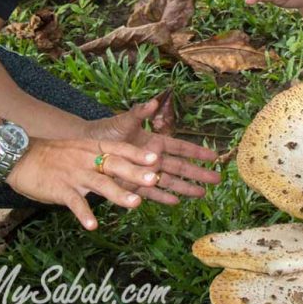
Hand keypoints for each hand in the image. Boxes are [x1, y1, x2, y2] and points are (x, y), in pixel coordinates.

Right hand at [6, 138, 161, 229]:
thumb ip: (101, 156)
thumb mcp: (80, 149)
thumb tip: (127, 166)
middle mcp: (86, 160)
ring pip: (100, 184)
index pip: (120, 149)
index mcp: (92, 148)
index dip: (138, 154)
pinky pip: (75, 203)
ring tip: (136, 203)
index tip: (157, 158)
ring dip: (119, 194)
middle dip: (135, 173)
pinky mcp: (60, 189)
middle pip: (115, 165)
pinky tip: (93, 225)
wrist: (20, 157)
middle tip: (154, 179)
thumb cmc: (54, 155)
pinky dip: (84, 214)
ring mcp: (74, 175)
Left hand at [79, 96, 222, 204]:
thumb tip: (153, 101)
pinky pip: (150, 193)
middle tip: (217, 179)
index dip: (197, 151)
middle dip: (198, 173)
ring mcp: (144, 172)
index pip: (181, 147)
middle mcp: (153, 158)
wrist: (85, 147)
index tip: (213, 155)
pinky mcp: (132, 184)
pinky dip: (162, 197)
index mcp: (154, 142)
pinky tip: (176, 202)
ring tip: (202, 194)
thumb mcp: (123, 120)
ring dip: (185, 188)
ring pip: (169, 182)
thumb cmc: (105, 131)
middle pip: (180, 167)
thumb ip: (139, 113)